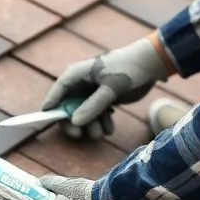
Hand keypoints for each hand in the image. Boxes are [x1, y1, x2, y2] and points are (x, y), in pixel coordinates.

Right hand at [44, 35, 170, 138]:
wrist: (151, 64)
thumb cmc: (129, 70)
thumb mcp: (111, 88)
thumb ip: (93, 106)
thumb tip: (74, 122)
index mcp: (79, 73)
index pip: (59, 89)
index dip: (52, 104)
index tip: (47, 120)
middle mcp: (83, 82)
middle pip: (69, 105)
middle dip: (74, 121)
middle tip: (78, 135)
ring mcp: (93, 91)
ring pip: (84, 112)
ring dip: (91, 124)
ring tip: (103, 132)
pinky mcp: (104, 98)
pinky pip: (97, 114)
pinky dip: (102, 121)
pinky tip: (110, 128)